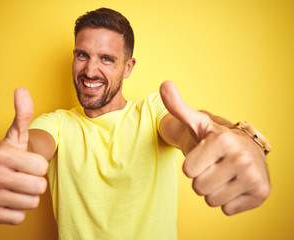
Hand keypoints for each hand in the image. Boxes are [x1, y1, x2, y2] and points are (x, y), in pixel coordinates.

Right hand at [0, 88, 48, 223]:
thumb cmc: (9, 156)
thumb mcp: (17, 135)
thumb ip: (23, 114)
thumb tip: (22, 89)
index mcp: (1, 154)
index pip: (43, 168)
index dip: (38, 166)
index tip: (26, 162)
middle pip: (39, 187)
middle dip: (35, 182)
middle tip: (21, 176)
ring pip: (31, 203)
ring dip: (26, 196)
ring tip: (14, 186)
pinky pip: (18, 218)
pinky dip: (16, 211)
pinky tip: (7, 199)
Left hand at [160, 81, 269, 214]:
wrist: (243, 150)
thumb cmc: (213, 138)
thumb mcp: (195, 121)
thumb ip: (177, 106)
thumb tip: (164, 85)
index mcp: (223, 140)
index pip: (188, 171)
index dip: (192, 165)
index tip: (204, 155)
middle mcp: (242, 158)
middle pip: (199, 188)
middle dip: (201, 179)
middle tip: (212, 166)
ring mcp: (254, 177)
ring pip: (212, 200)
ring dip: (213, 190)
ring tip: (222, 174)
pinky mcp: (261, 194)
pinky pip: (226, 210)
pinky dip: (227, 200)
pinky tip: (233, 184)